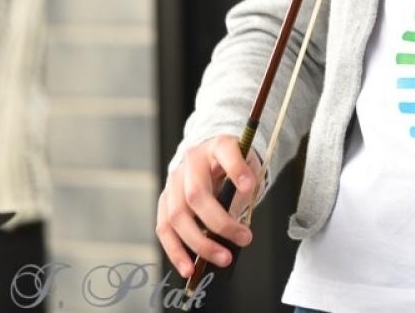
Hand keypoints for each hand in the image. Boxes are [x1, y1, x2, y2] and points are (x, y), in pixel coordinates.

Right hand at [155, 137, 263, 277]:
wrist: (207, 151)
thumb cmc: (231, 162)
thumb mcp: (247, 162)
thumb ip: (245, 187)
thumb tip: (240, 230)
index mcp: (217, 145)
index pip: (226, 152)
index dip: (237, 170)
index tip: (250, 186)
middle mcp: (190, 162)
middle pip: (196, 195)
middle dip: (220, 223)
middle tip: (244, 239)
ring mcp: (173, 182)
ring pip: (177, 216)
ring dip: (199, 243)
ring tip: (222, 259)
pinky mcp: (164, 200)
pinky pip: (164, 229)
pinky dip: (176, 251)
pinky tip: (189, 268)